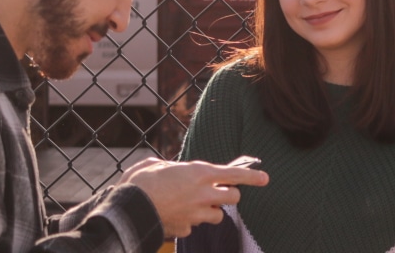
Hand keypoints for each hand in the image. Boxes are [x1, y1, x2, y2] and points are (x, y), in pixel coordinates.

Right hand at [119, 158, 269, 237]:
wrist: (129, 209)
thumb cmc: (140, 182)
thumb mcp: (156, 164)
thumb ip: (173, 167)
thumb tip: (171, 169)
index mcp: (200, 173)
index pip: (236, 174)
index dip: (253, 176)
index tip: (265, 178)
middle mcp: (203, 194)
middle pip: (233, 197)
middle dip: (227, 195)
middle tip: (216, 192)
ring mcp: (197, 214)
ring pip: (218, 215)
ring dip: (211, 210)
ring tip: (194, 204)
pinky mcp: (187, 228)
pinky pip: (196, 226)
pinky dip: (190, 222)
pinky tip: (175, 215)